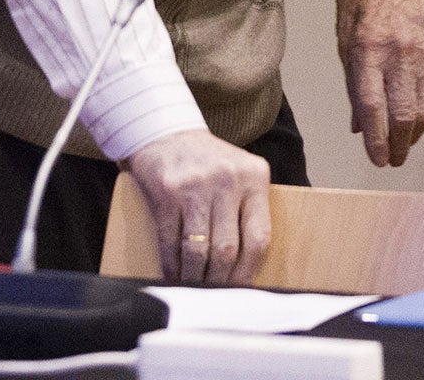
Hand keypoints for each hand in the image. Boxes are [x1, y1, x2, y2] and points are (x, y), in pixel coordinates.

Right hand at [124, 129, 270, 285]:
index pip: (259, 236)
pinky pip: (170, 241)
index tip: (242, 289)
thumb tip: (247, 268)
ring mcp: (196, 185)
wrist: (164, 130)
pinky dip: (171, 265)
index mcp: (254, 177)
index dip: (249, 271)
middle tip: (215, 293)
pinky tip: (172, 273)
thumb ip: (246, 209)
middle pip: (228, 249)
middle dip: (220, 280)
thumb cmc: (205, 162)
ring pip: (199, 250)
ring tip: (193, 287)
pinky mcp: (167, 191)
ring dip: (194, 277)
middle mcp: (228, 179)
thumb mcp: (237, 174)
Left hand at [337, 0, 423, 166]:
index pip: (373, 106)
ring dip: (414, 133)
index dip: (376, 139)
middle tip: (393, 159)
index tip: (377, 158)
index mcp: (369, 49)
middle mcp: (400, 51)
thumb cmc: (361, 10)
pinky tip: (418, 117)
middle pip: (404, 113)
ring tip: (404, 143)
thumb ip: (354, 88)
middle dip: (398, 145)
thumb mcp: (345, 46)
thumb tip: (360, 127)